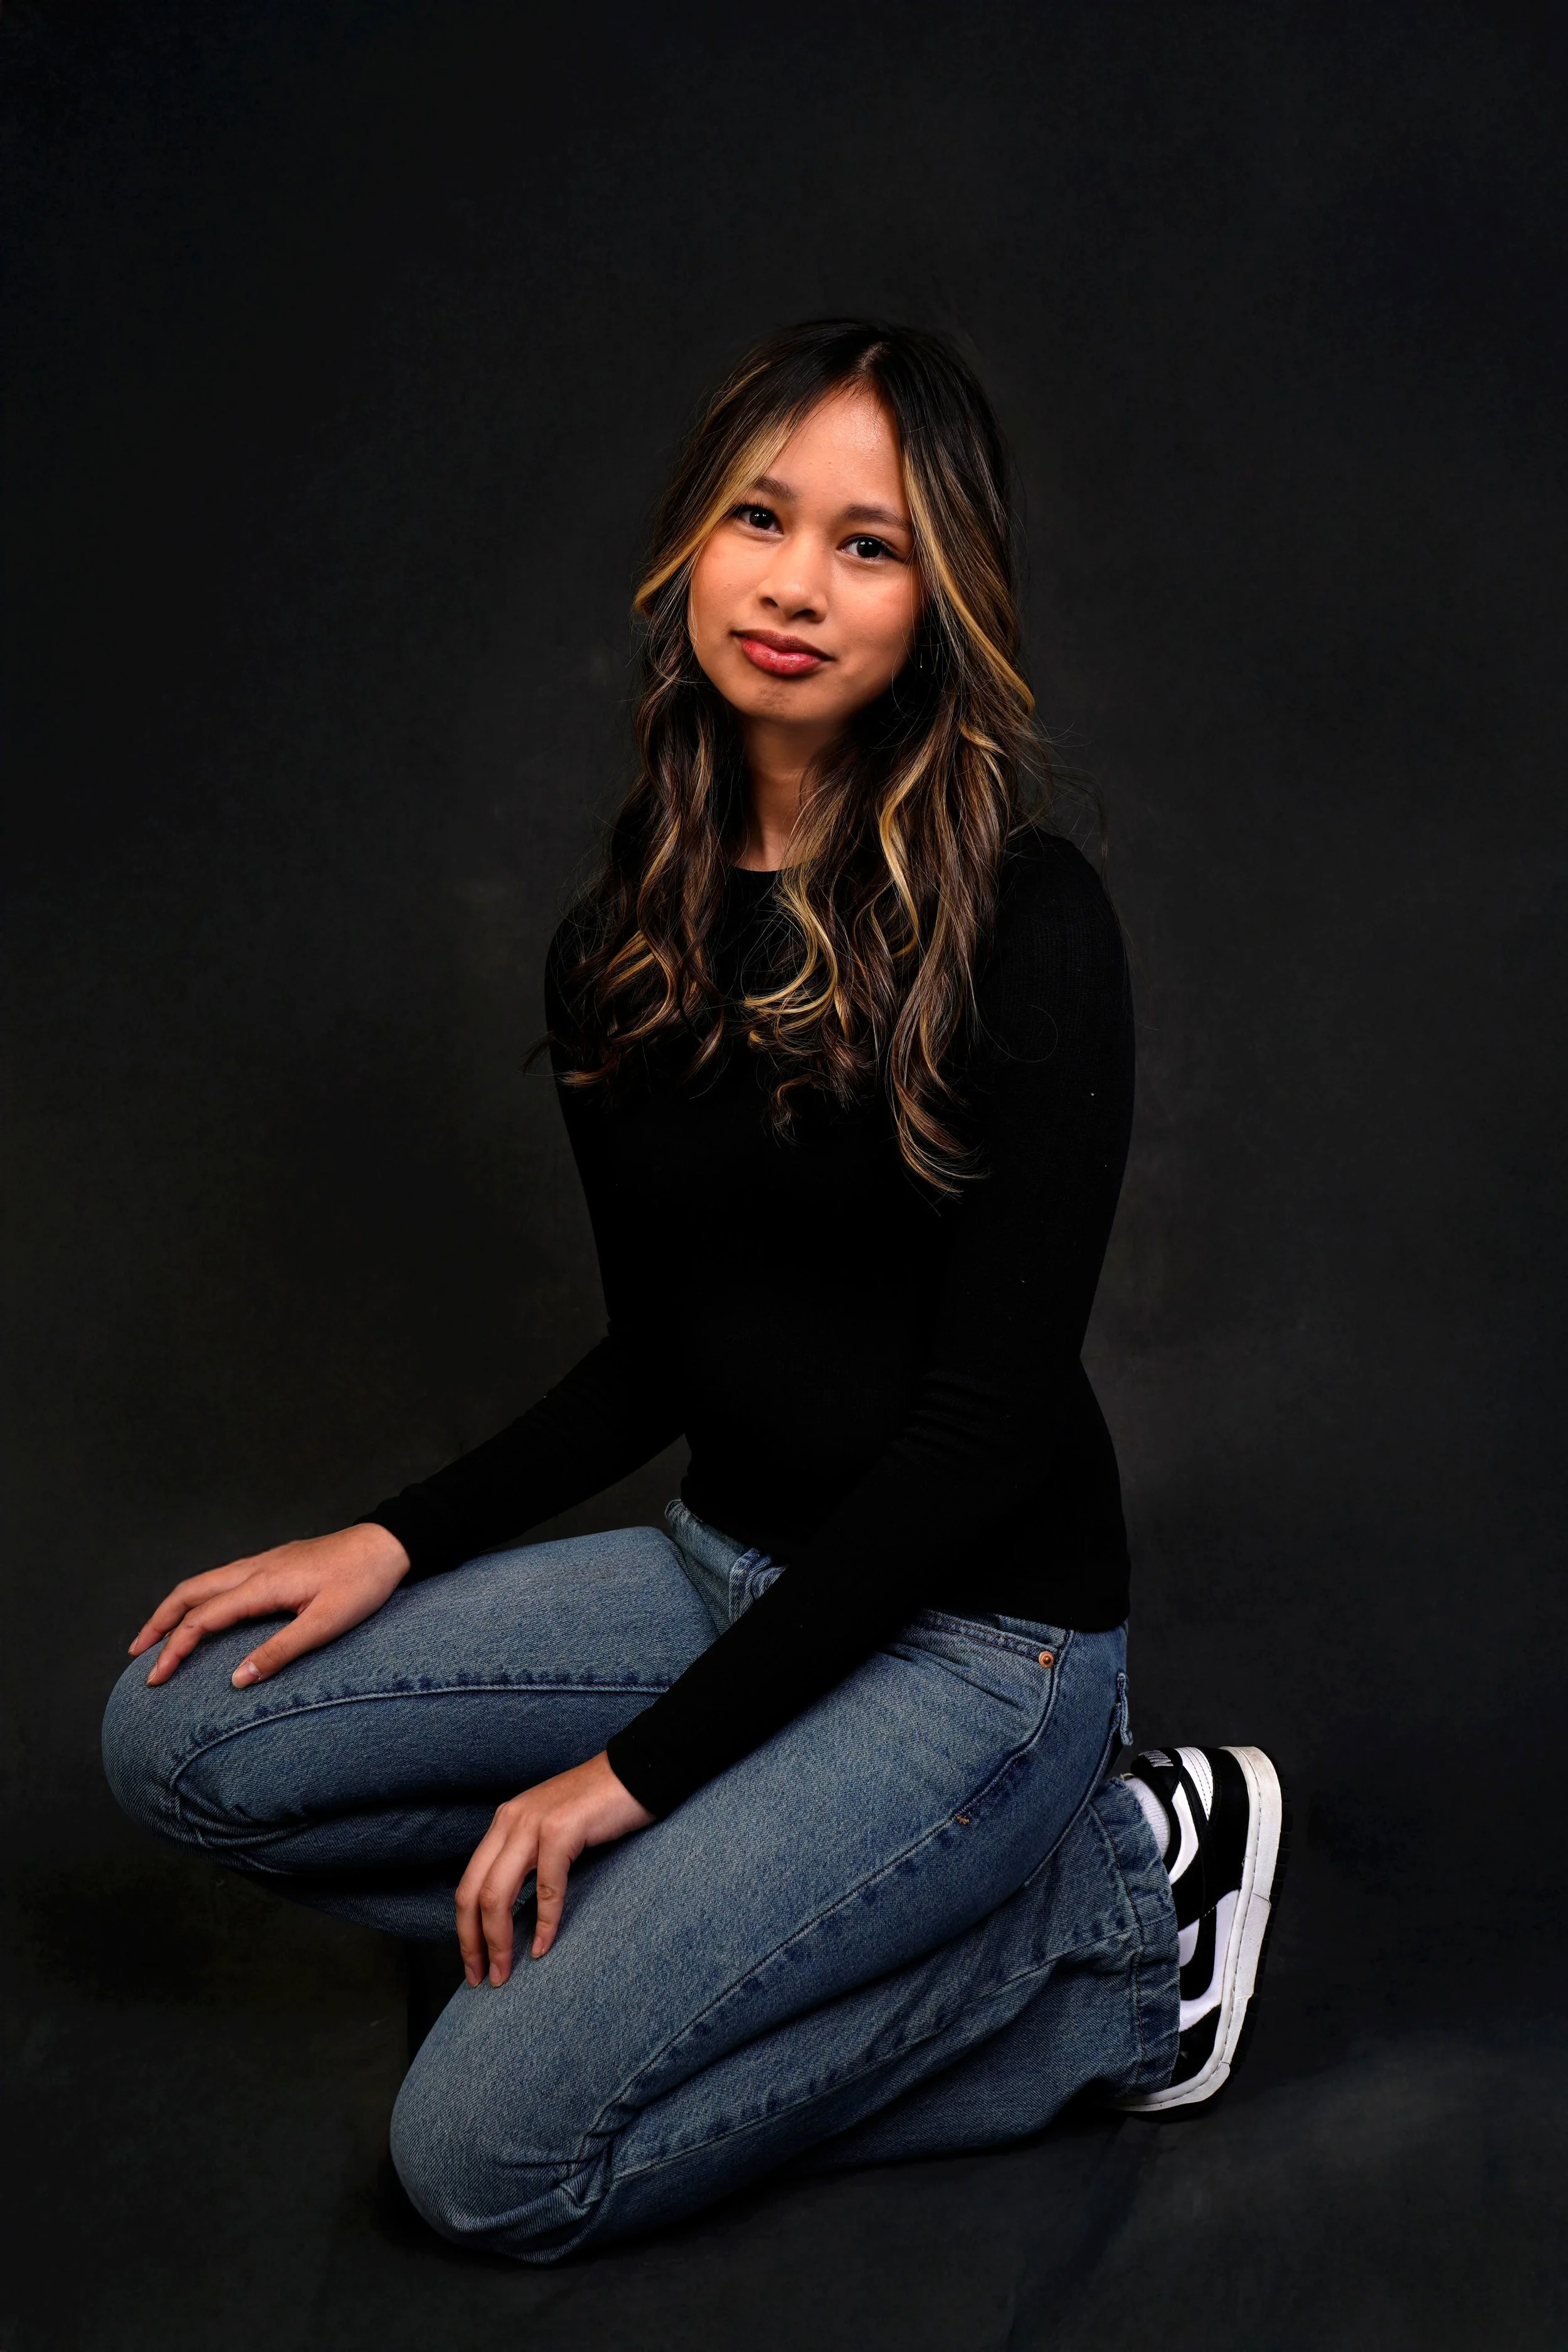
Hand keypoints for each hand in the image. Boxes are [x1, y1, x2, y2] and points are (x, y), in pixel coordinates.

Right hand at [129, 1522, 411, 1687]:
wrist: (387, 1544)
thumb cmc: (362, 1584)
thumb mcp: (325, 1624)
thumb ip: (280, 1651)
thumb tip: (236, 1679)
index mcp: (262, 1584)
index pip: (202, 1619)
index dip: (173, 1648)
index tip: (155, 1677)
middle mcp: (255, 1568)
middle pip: (189, 1591)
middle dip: (158, 1621)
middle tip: (137, 1653)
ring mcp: (264, 1561)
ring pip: (204, 1580)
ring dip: (176, 1606)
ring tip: (159, 1634)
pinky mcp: (276, 1561)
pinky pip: (223, 1577)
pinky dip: (200, 1597)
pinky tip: (204, 1611)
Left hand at [456, 1751, 654, 1983]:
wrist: (637, 1770)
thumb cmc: (599, 1807)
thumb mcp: (550, 1830)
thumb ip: (528, 1860)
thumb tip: (513, 1912)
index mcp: (504, 1823)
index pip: (467, 1884)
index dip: (465, 1930)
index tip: (473, 1963)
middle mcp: (510, 1821)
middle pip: (472, 1894)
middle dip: (472, 1943)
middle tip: (481, 1979)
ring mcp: (534, 1824)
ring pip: (497, 1894)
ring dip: (498, 1942)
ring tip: (504, 1973)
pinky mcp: (563, 1830)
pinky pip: (546, 1888)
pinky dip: (543, 1923)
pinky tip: (544, 1947)